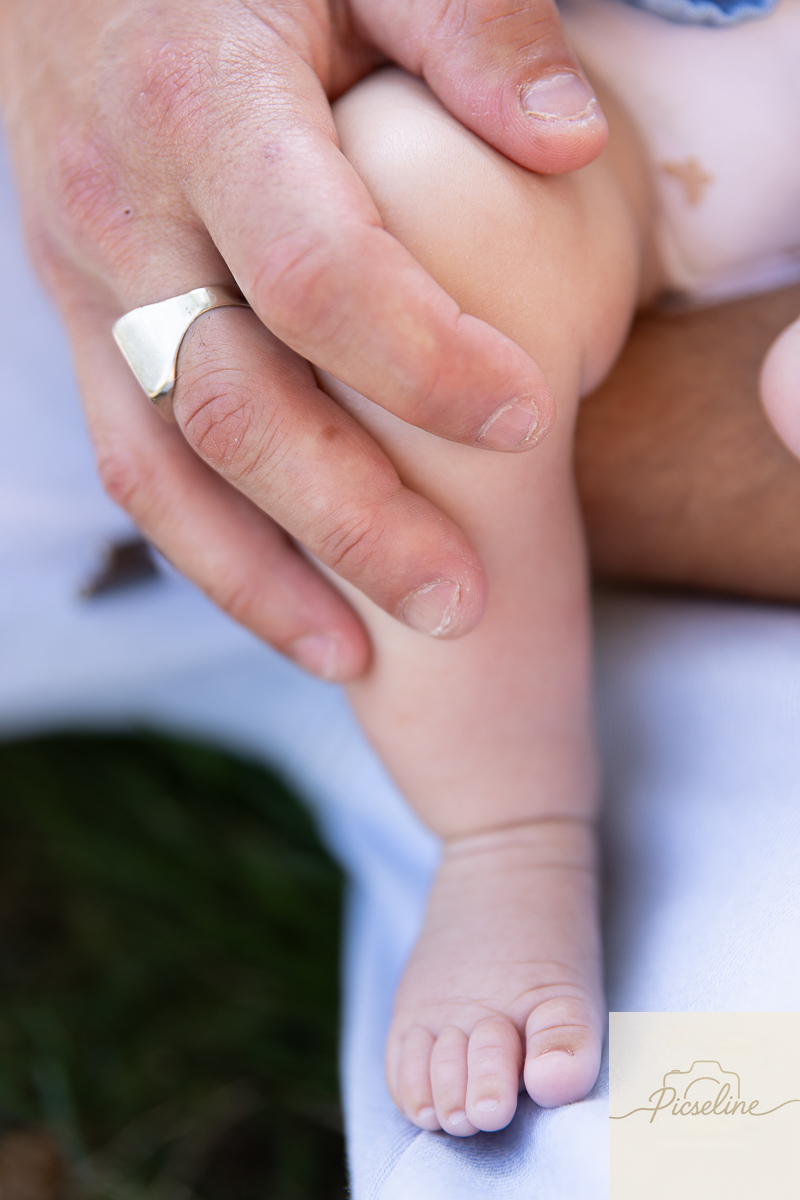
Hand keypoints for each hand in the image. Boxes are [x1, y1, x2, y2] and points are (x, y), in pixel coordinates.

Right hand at [0, 0, 606, 680]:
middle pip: (234, 409)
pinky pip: (135, 465)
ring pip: (163, 470)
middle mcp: (121, 214)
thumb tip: (562, 145)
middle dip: (354, 522)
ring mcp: (83, 286)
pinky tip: (292, 608)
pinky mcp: (80, 329)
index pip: (314, 273)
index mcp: (198, 104)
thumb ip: (464, 24)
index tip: (528, 416)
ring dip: (266, 580)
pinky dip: (210, 554)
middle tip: (462, 603)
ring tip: (365, 656)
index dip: (422, 363)